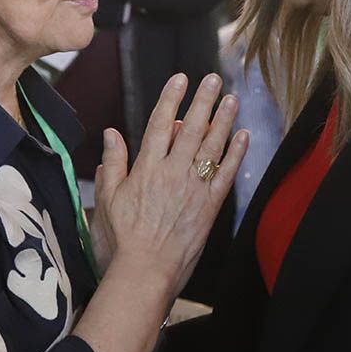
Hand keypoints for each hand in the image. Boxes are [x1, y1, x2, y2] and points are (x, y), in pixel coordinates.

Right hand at [93, 74, 248, 296]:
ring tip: (232, 99)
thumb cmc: (121, 240)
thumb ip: (112, 164)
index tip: (180, 79)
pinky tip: (243, 136)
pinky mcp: (209, 207)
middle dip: (203, 101)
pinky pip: (226, 175)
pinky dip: (236, 154)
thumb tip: (111, 133)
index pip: (159, 124)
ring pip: (212, 147)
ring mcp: (193, 189)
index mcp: (146, 169)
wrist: (145, 272)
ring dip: (224, 120)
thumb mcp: (107, 200)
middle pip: (190, 129)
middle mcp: (172, 173)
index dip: (170, 99)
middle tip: (214, 79)